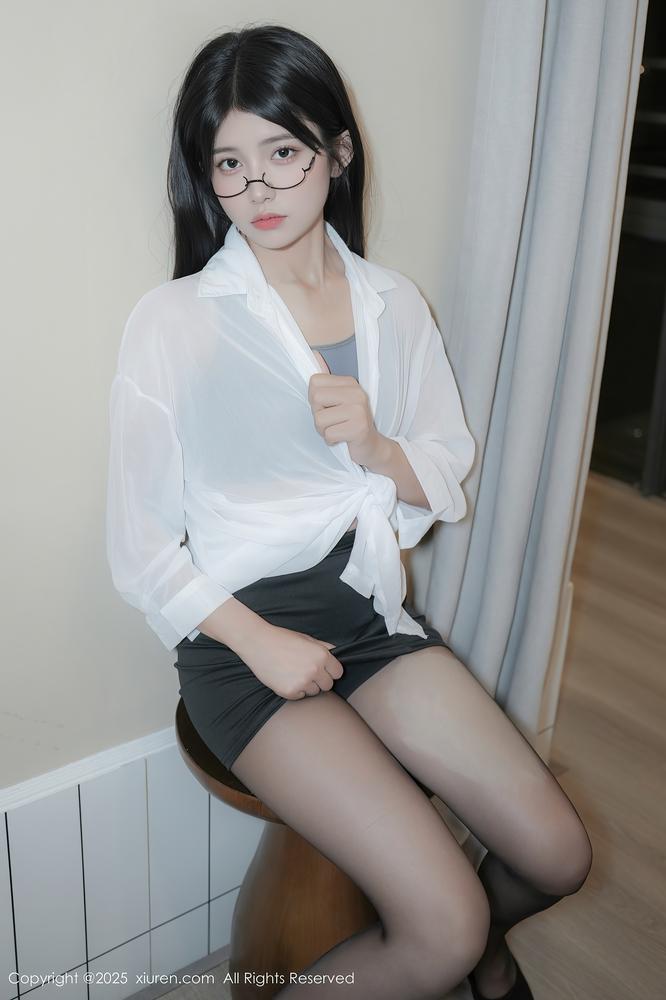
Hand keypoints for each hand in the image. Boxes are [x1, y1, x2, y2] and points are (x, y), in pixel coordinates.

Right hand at [242, 623, 343, 699]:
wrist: (258, 643)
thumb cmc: (282, 639)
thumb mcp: (307, 639)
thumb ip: (325, 648)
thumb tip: (337, 655)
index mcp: (322, 655)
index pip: (338, 673)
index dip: (330, 671)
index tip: (321, 669)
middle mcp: (315, 670)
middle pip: (328, 685)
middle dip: (319, 680)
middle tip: (305, 671)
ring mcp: (303, 682)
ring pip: (314, 692)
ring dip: (307, 685)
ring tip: (293, 672)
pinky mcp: (290, 691)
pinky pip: (300, 696)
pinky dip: (294, 690)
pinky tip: (285, 677)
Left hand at [309, 351, 384, 466]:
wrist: (371, 446)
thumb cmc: (349, 423)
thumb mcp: (337, 399)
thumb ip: (325, 380)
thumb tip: (314, 353)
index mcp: (350, 383)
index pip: (314, 382)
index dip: (315, 399)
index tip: (328, 407)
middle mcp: (356, 393)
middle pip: (315, 398)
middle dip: (318, 415)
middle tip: (333, 421)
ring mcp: (359, 410)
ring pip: (319, 419)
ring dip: (324, 430)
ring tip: (337, 430)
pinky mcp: (359, 428)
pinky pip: (329, 434)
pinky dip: (331, 440)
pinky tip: (342, 438)